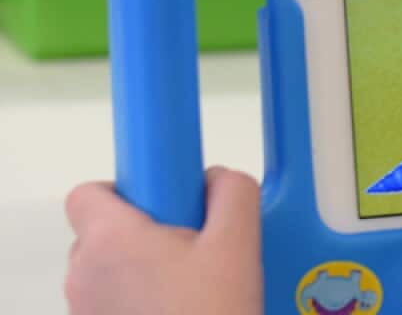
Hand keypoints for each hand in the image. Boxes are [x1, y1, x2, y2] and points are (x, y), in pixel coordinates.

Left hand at [65, 167, 262, 314]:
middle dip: (147, 230)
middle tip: (194, 247)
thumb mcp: (239, 244)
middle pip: (104, 231)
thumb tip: (221, 178)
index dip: (129, 188)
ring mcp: (86, 310)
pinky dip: (142, 301)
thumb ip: (233, 192)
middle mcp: (85, 274)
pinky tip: (183, 311)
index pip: (90, 192)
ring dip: (145, 269)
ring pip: (111, 270)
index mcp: (110, 240)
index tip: (170, 200)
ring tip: (195, 288)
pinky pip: (115, 303)